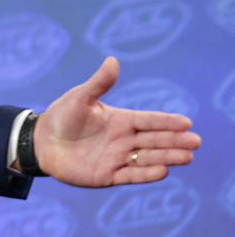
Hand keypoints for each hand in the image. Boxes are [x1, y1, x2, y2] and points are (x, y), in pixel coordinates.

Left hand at [32, 56, 199, 186]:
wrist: (41, 142)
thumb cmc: (61, 116)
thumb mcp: (80, 97)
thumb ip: (99, 83)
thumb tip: (112, 60)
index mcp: (120, 120)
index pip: (149, 120)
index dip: (167, 122)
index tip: (187, 122)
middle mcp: (123, 139)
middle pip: (154, 140)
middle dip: (175, 140)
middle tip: (195, 141)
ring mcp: (117, 158)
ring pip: (148, 158)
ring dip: (167, 157)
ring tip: (187, 157)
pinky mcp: (108, 175)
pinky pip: (131, 175)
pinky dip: (147, 174)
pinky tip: (163, 171)